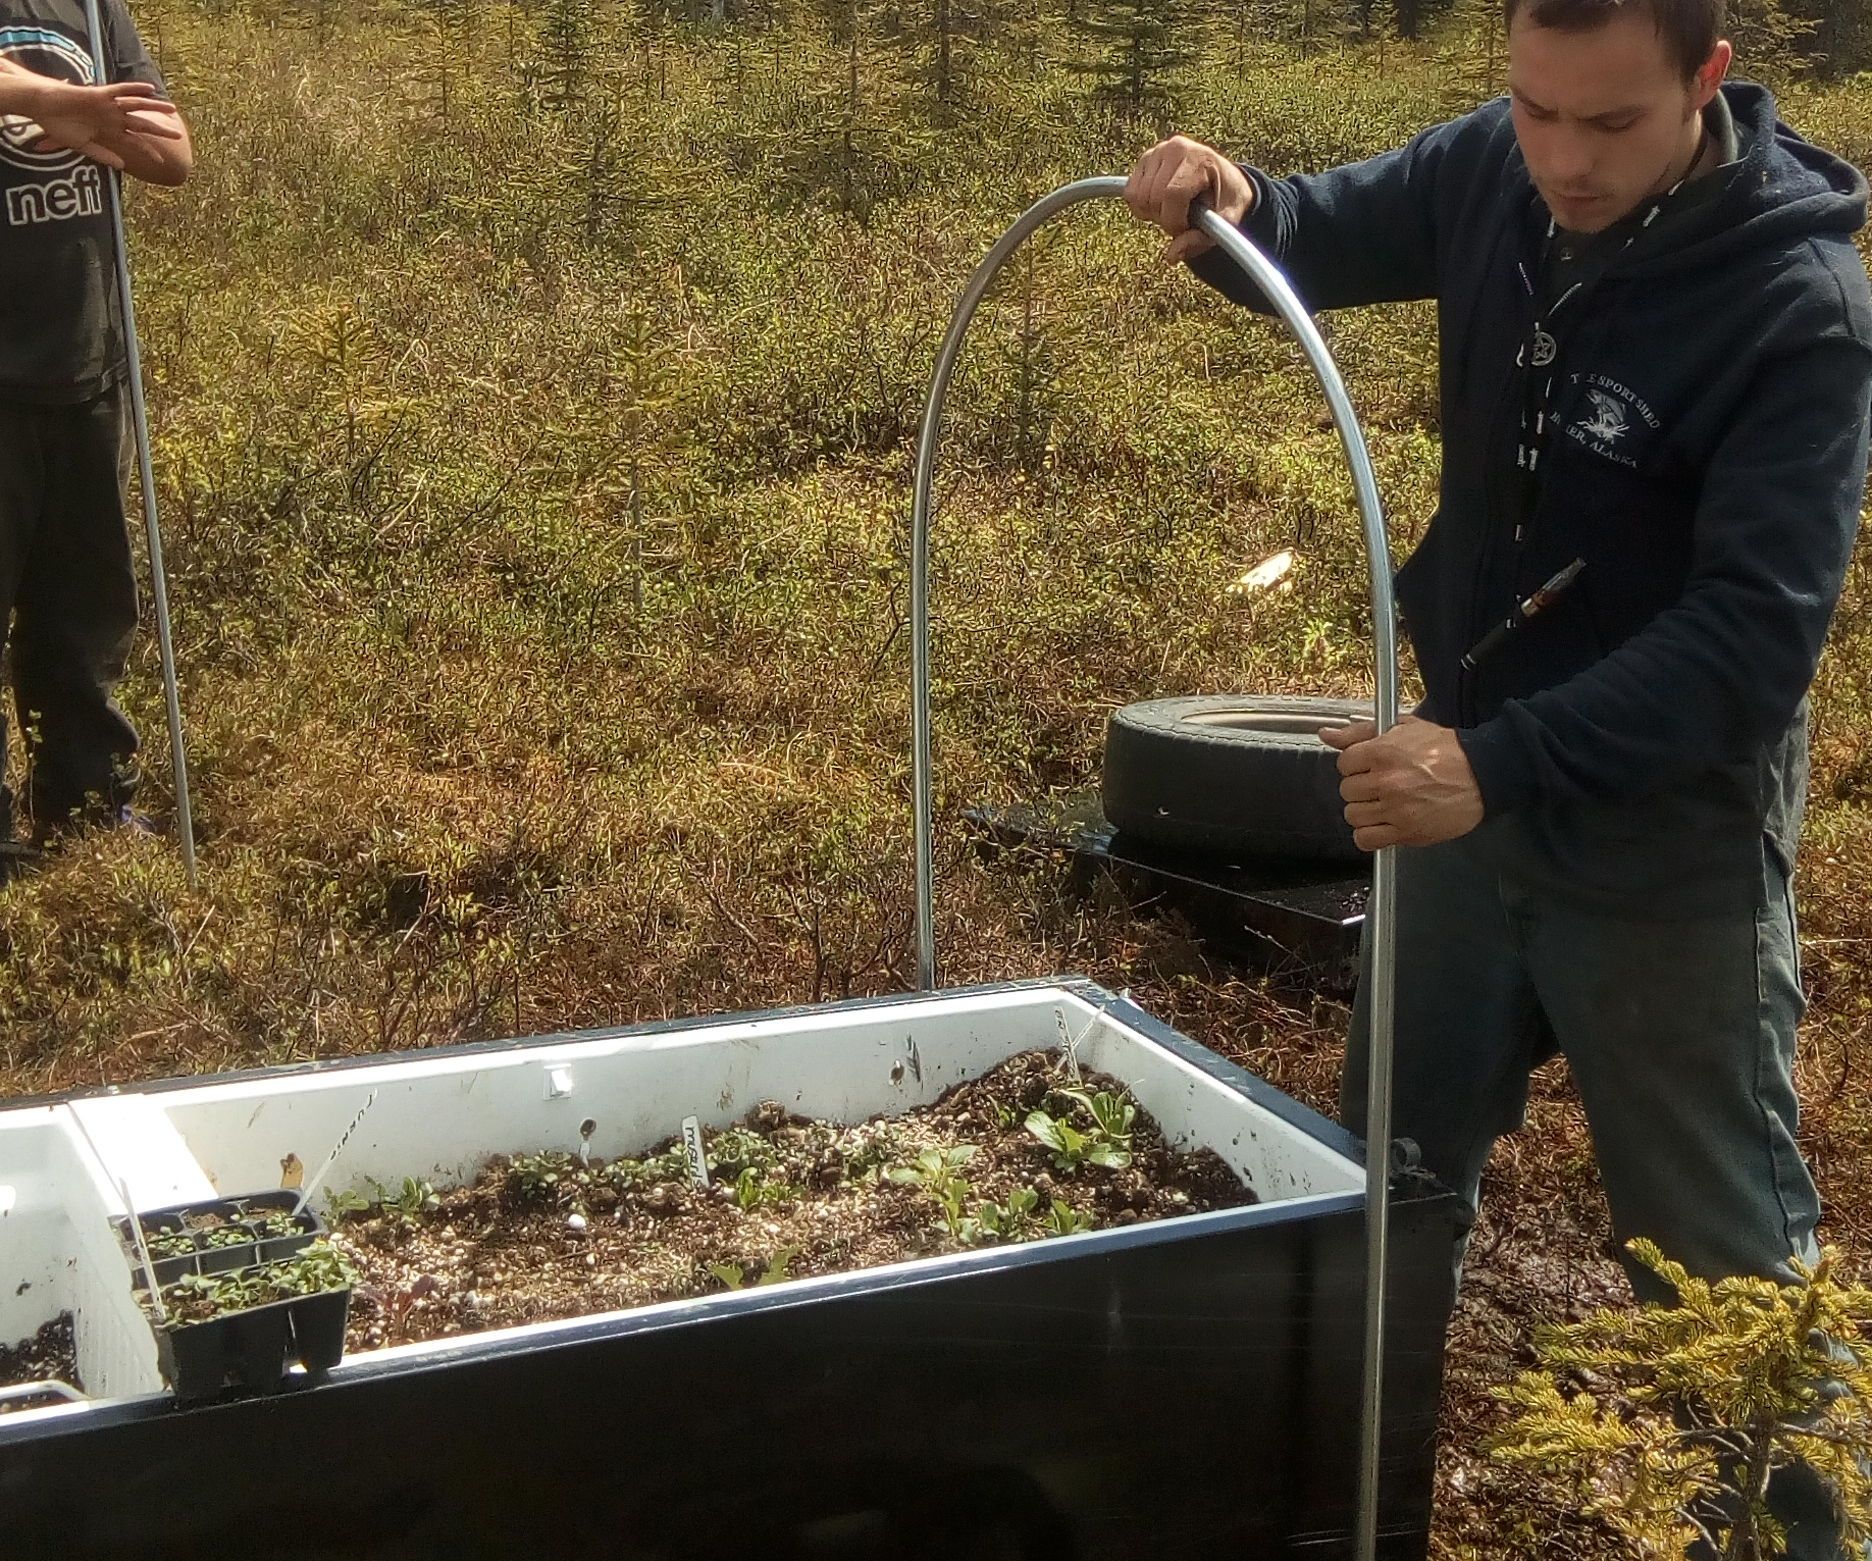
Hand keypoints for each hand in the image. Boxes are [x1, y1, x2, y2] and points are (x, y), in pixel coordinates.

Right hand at [0, 65, 179, 170]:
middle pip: (140, 124)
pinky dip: (134, 89)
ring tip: (172, 109)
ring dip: (154, 107)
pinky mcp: (99, 95)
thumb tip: (123, 166)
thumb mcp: (82, 146)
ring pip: (136, 106)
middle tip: (179, 135)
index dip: (147, 151)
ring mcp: (107, 106)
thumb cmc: (57, 126)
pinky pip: (120, 90)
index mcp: (108, 131)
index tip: (161, 161)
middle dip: (159, 129)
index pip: (133, 142)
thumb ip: (102, 154)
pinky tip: (150, 89)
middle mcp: (111, 118)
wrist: (41, 107)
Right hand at [1123, 135, 1255, 265]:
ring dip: (1151, 212)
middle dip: (1163, 218)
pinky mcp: (1146, 158)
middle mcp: (1176, 149)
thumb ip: (1199, 240)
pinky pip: (1130, 192)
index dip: (1173, 220)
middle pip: (1151, 197)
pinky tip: (1160, 203)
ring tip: (1171, 210)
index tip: (1185, 229)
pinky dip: (1141, 205)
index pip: (1172, 194)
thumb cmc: (1227, 200)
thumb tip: (1172, 256)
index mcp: (1199, 159)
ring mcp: (1158, 151)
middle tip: (1181, 218)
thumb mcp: (1224, 222)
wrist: (1226, 180)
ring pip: (1137, 196)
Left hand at [1321, 715, 1484, 851]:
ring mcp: (1395, 809)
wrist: (1481, 774)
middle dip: (1361, 787)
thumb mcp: (1403, 728)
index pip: (1344, 763)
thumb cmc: (1446, 750)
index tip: (1368, 767)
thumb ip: (1360, 733)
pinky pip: (1366, 839)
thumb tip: (1327, 735)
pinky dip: (1368, 834)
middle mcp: (1386, 782)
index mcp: (1382, 753)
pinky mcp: (1406, 831)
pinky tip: (1381, 824)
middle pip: (1347, 790)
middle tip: (1380, 785)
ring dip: (1364, 810)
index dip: (1356, 765)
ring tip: (1382, 804)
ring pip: (1353, 815)